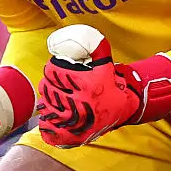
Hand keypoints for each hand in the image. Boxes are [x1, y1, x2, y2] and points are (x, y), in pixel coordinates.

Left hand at [36, 25, 170, 147]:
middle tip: (55, 84)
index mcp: (85, 85)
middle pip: (46, 87)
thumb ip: (96, 47)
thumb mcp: (106, 66)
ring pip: (45, 106)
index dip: (52, 69)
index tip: (56, 70)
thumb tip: (80, 33)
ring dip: (48, 101)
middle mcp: (78, 104)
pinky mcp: (68, 136)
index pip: (52, 71)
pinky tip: (56, 117)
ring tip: (57, 99)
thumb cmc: (114, 89)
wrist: (126, 115)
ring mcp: (72, 122)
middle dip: (48, 84)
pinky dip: (47, 122)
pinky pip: (46, 127)